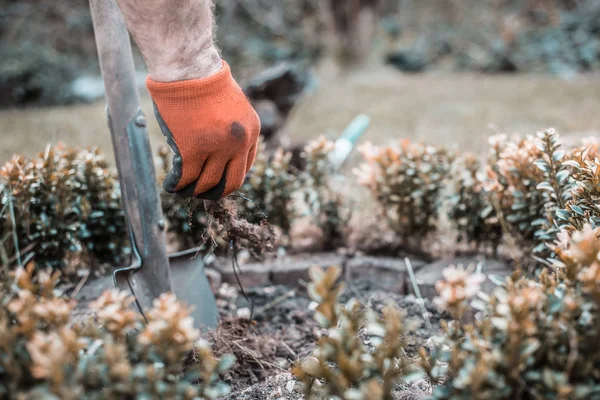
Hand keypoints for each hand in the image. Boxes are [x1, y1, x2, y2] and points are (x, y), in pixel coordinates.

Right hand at [147, 61, 259, 198]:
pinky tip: (170, 186)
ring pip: (207, 184)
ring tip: (182, 191)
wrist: (190, 69)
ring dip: (193, 192)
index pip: (245, 167)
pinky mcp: (193, 150)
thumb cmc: (205, 81)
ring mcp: (217, 148)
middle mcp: (239, 143)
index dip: (229, 177)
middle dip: (215, 193)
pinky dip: (177, 186)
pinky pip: (186, 178)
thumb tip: (217, 153)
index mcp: (252, 131)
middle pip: (231, 183)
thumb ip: (230, 129)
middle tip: (201, 193)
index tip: (217, 181)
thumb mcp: (233, 105)